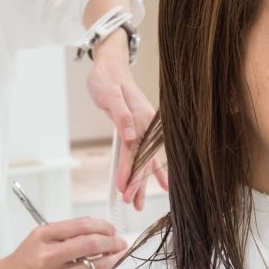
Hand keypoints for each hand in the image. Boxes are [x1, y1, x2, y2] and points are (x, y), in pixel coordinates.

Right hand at [0, 218, 126, 268]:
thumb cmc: (23, 260)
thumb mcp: (39, 238)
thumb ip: (66, 234)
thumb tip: (99, 232)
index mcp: (44, 235)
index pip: (83, 225)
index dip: (103, 226)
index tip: (112, 229)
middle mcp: (49, 254)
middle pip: (91, 243)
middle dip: (112, 242)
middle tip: (120, 243)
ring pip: (94, 266)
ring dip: (111, 260)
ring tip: (116, 256)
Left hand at [86, 30, 168, 210]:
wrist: (110, 64)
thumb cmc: (107, 78)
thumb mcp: (109, 94)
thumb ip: (121, 115)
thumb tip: (130, 136)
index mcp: (141, 117)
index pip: (135, 151)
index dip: (130, 172)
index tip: (124, 190)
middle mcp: (147, 124)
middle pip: (143, 160)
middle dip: (137, 183)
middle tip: (131, 204)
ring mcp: (146, 126)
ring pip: (145, 159)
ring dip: (143, 181)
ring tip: (138, 203)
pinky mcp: (141, 127)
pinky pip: (145, 153)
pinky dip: (151, 169)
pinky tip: (161, 184)